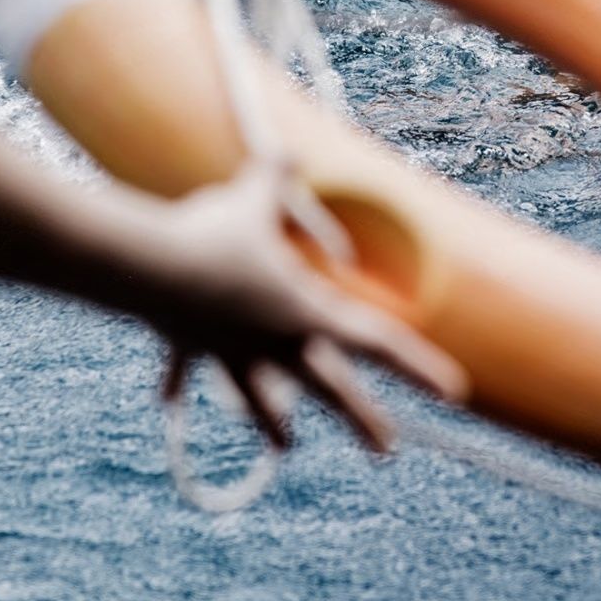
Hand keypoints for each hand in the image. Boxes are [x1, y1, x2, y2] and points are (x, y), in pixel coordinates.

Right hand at [147, 162, 466, 452]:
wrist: (146, 267)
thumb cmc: (213, 234)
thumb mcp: (251, 197)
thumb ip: (275, 177)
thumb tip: (285, 151)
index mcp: (307, 313)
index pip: (379, 343)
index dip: (420, 366)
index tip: (454, 392)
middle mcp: (277, 344)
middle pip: (331, 389)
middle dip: (361, 418)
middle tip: (386, 449)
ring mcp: (233, 353)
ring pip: (262, 398)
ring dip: (273, 422)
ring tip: (285, 445)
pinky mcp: (191, 347)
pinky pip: (190, 370)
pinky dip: (179, 382)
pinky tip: (169, 399)